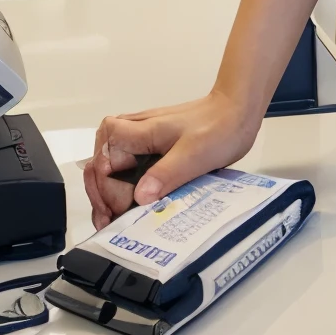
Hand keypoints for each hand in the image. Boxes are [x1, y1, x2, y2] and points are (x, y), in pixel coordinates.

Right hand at [83, 89, 259, 229]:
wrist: (236, 111)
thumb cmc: (218, 127)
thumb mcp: (194, 154)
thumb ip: (166, 174)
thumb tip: (140, 197)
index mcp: (137, 131)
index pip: (103, 163)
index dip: (108, 191)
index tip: (123, 211)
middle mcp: (131, 132)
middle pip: (98, 164)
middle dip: (99, 195)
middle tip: (109, 223)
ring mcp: (139, 139)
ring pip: (107, 166)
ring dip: (106, 194)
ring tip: (112, 220)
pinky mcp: (148, 147)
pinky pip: (124, 167)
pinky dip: (121, 188)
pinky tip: (128, 207)